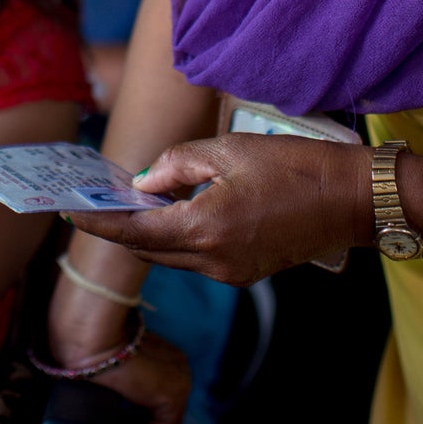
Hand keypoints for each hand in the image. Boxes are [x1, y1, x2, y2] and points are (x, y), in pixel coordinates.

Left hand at [68, 134, 371, 286]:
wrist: (351, 199)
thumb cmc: (293, 166)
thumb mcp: (227, 150)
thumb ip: (176, 164)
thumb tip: (144, 181)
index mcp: (202, 231)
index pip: (132, 231)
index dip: (99, 220)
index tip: (71, 209)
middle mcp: (211, 262)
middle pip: (148, 248)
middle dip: (124, 224)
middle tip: (105, 195)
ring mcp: (230, 272)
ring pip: (173, 255)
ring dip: (154, 229)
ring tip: (142, 195)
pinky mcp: (246, 272)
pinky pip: (198, 258)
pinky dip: (181, 235)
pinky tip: (181, 207)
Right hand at [91, 329, 190, 423]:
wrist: (93, 337)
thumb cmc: (93, 345)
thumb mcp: (114, 368)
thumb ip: (125, 386)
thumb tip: (117, 411)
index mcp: (168, 359)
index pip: (162, 403)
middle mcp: (180, 369)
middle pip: (167, 419)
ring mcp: (180, 382)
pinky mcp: (172, 395)